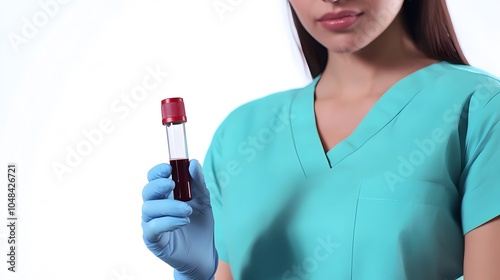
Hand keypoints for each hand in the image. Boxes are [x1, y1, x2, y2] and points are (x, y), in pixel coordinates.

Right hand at [141, 159, 217, 279]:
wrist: (204, 252)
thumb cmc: (200, 224)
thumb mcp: (203, 200)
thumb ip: (198, 182)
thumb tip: (193, 162)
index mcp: (165, 194)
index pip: (153, 178)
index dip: (157, 171)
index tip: (168, 168)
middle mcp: (155, 207)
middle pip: (147, 191)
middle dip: (158, 186)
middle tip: (172, 186)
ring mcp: (151, 223)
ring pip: (149, 208)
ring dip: (169, 207)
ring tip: (187, 211)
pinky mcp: (152, 239)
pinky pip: (152, 227)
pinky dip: (168, 222)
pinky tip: (182, 222)